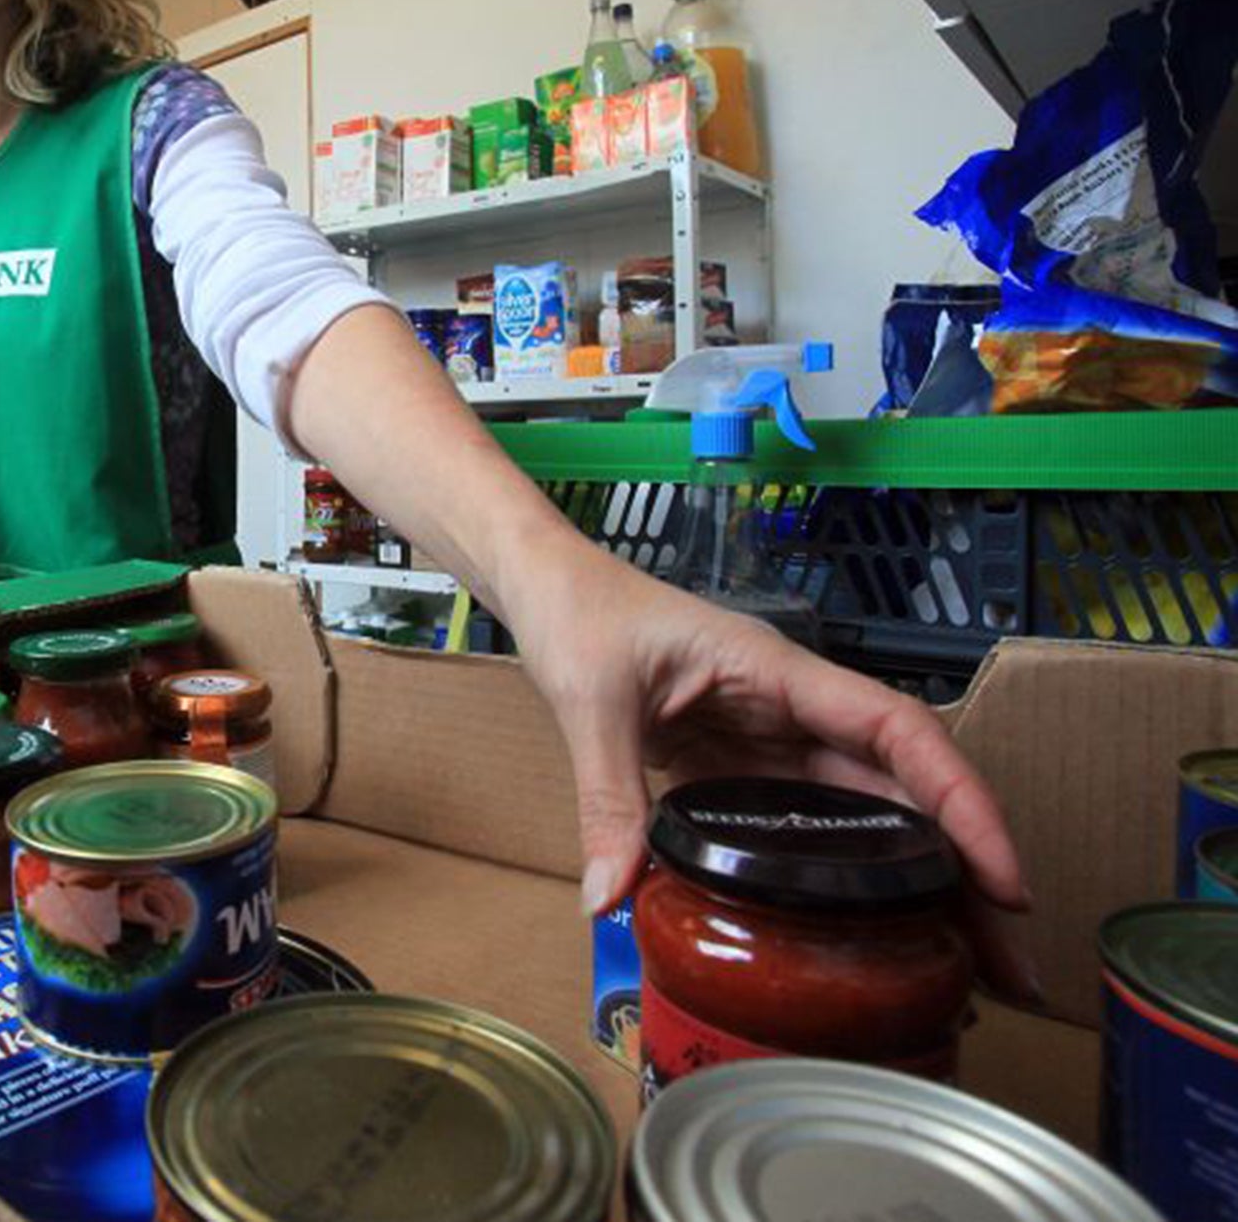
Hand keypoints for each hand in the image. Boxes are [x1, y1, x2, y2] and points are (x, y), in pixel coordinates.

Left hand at [511, 546, 1038, 1002]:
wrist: (549, 589)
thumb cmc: (580, 615)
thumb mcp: (592, 704)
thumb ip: (607, 797)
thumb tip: (610, 897)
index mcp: (776, 672)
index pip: (897, 730)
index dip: (960, 801)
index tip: (1003, 878)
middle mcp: (791, 705)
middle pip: (900, 785)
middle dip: (961, 865)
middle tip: (1005, 961)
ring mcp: (771, 736)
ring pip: (865, 810)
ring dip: (914, 879)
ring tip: (956, 965)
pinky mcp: (742, 763)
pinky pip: (808, 822)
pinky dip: (845, 874)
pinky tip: (867, 931)